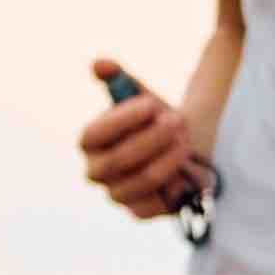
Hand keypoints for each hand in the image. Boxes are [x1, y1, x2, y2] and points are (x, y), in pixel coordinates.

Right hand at [76, 68, 206, 223]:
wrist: (182, 144)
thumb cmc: (154, 119)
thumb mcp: (140, 95)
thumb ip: (120, 79)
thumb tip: (99, 64)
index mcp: (90, 141)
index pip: (92, 135)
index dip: (122, 120)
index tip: (152, 104)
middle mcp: (96, 170)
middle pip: (117, 161)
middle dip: (151, 139)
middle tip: (178, 120)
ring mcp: (117, 194)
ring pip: (140, 181)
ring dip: (168, 158)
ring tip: (185, 140)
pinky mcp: (139, 211)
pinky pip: (153, 205)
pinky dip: (172, 184)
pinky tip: (184, 169)